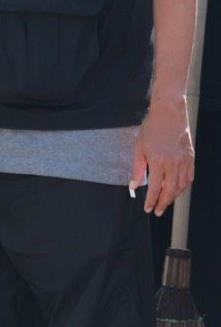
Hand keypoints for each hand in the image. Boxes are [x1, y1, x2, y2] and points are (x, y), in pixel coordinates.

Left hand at [132, 96, 193, 215]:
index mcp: (158, 162)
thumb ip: (137, 169)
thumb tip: (134, 185)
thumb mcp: (139, 148)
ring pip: (181, 186)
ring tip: (165, 202)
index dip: (151, 201)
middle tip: (158, 211)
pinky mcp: (191, 158)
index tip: (148, 208)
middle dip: (163, 203)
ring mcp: (184, 162)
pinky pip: (189, 178)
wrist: (169, 115)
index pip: (155, 188)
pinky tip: (177, 190)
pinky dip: (183, 187)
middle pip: (170, 191)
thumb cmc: (152, 130)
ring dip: (173, 197)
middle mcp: (173, 164)